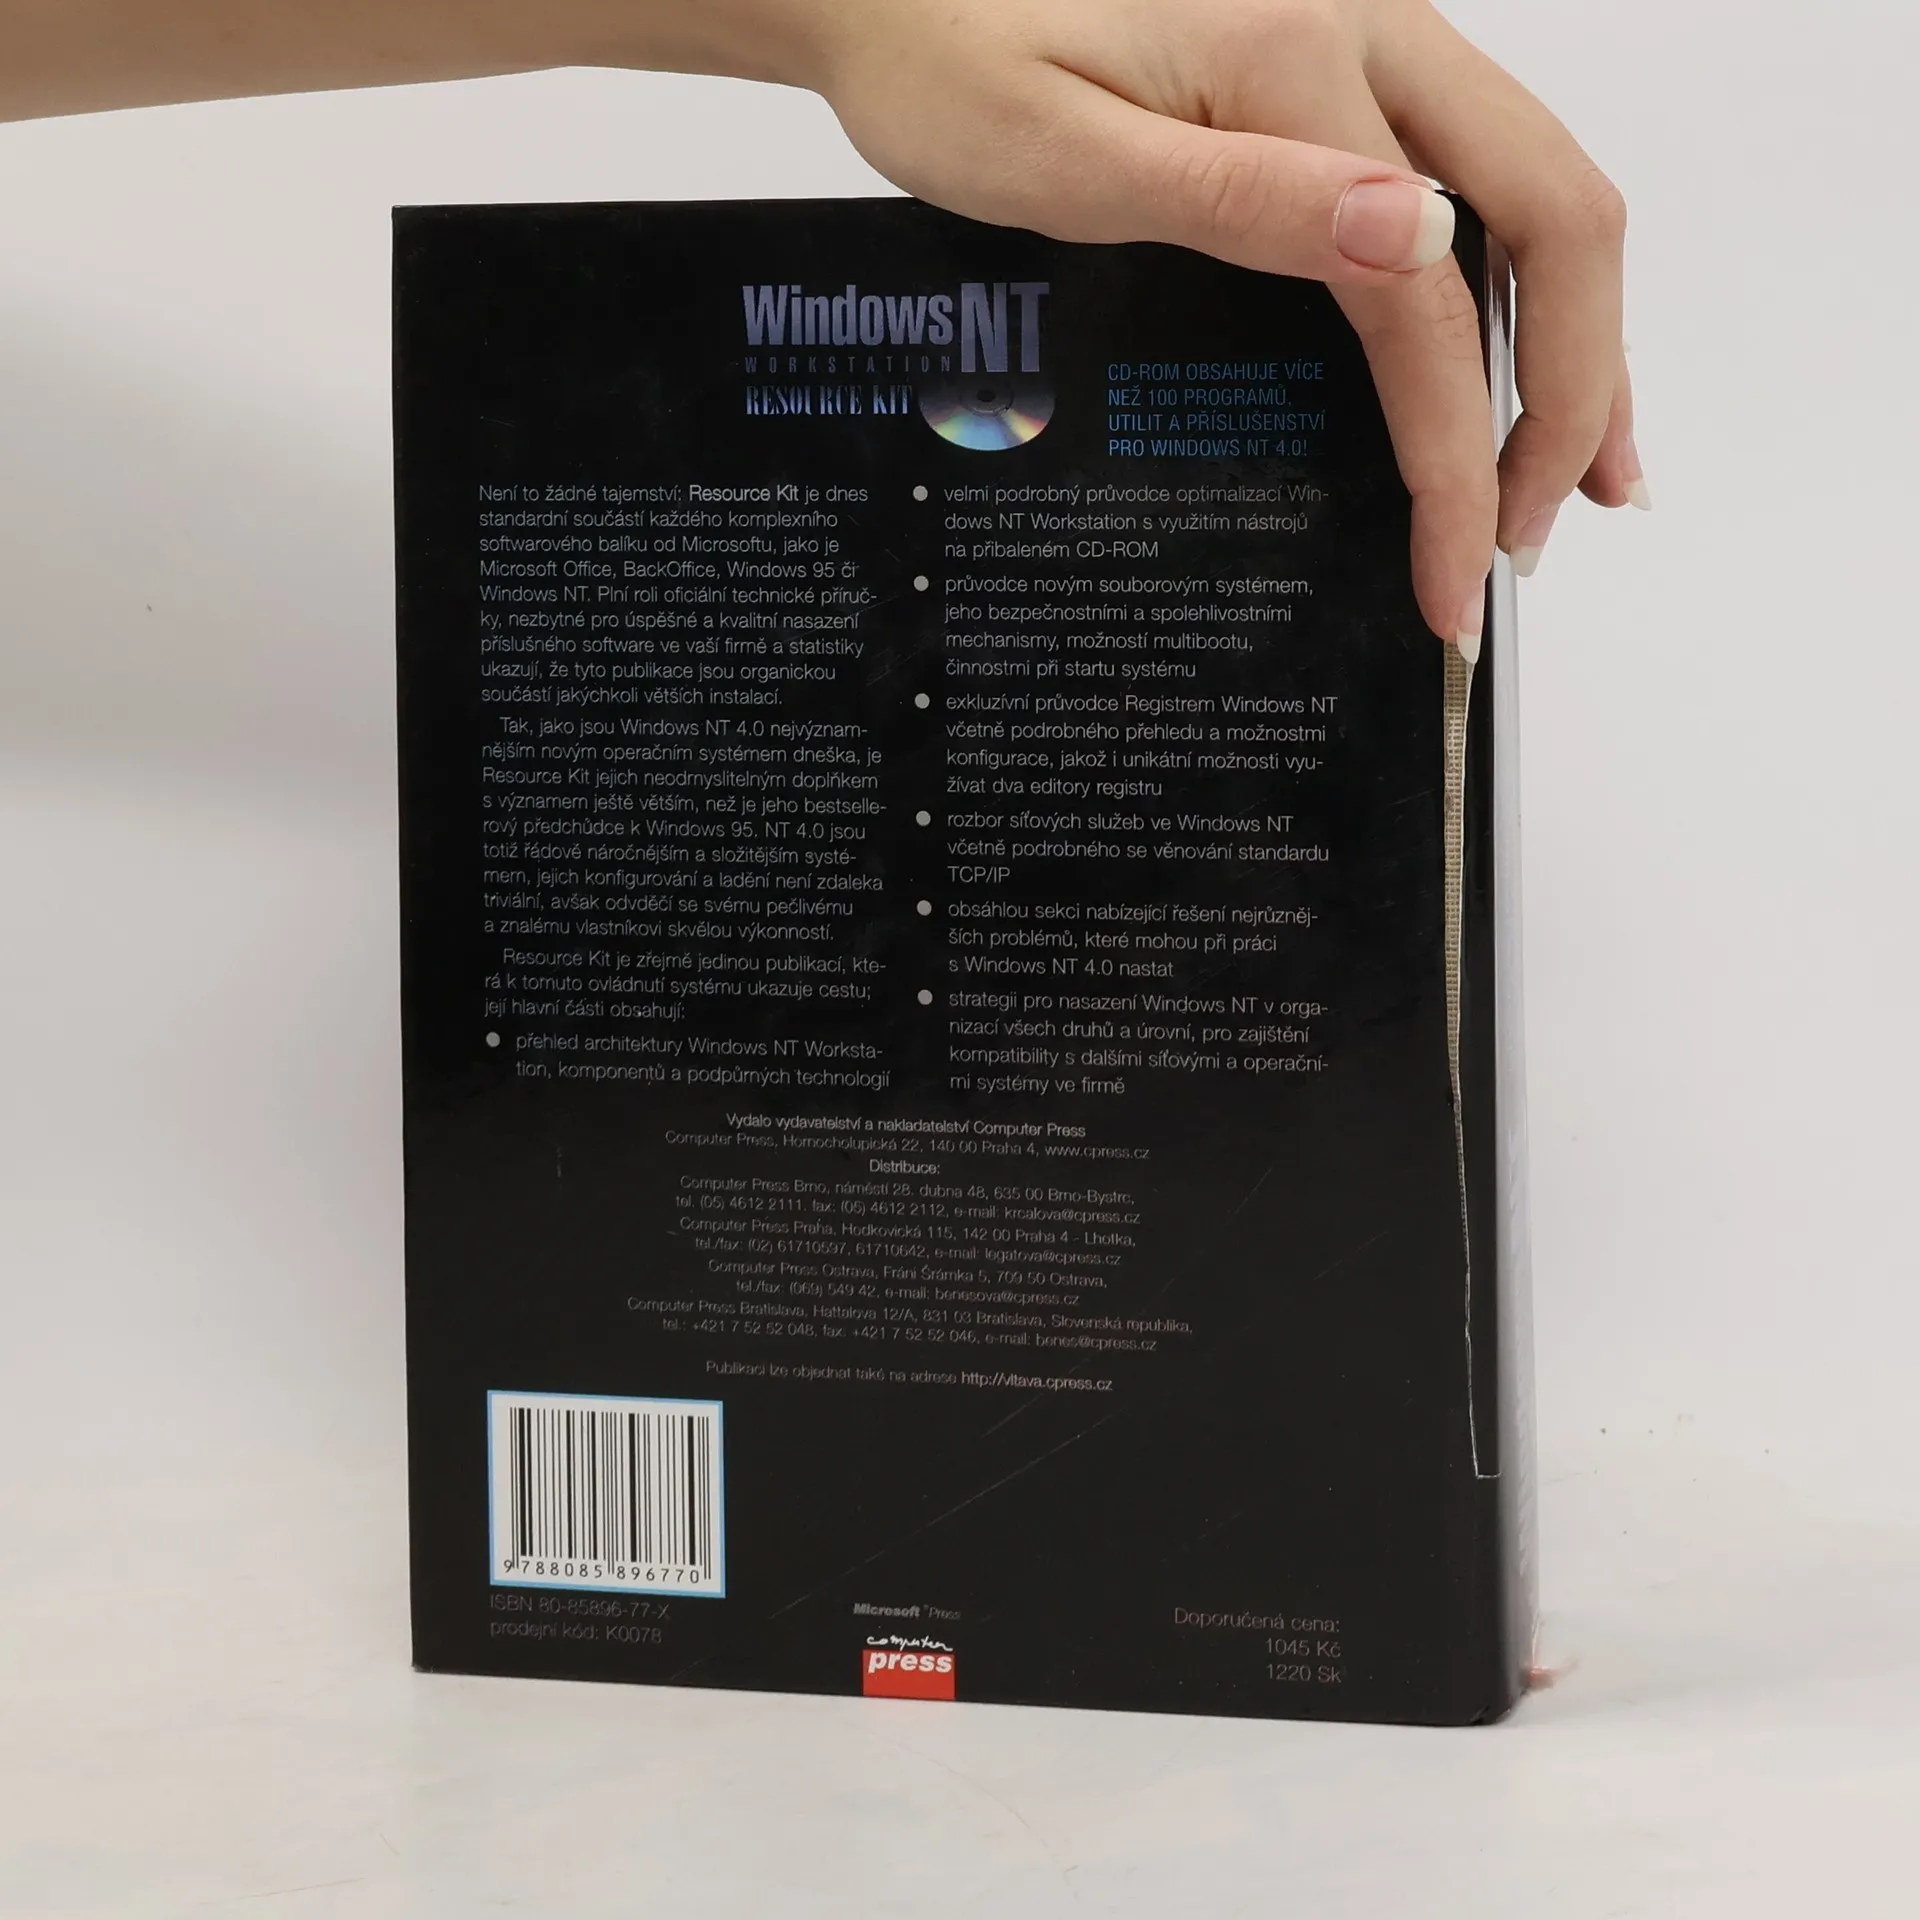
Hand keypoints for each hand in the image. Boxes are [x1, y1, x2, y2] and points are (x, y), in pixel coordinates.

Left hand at [799, 0, 1643, 645]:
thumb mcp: (1065, 156)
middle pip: (1557, 220)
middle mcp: (1376, 30)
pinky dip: (1515, 284)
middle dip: (1568, 399)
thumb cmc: (949, 68)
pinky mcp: (1348, 72)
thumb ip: (1237, 198)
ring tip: (1568, 475)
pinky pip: (1479, 178)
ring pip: (1537, 197)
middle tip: (1530, 538)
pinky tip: (1511, 360)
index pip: (1428, 295)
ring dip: (1570, 340)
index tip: (1449, 576)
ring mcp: (1374, 42)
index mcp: (1304, 56)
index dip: (1459, 453)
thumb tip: (1411, 238)